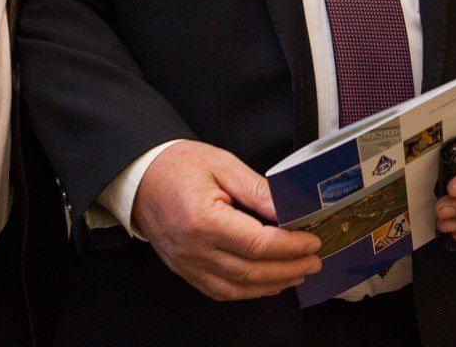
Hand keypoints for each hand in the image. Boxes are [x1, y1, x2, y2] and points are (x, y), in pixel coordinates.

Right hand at [131, 140, 320, 301]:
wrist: (140, 177)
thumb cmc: (179, 166)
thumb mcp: (223, 164)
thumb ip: (257, 190)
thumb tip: (288, 210)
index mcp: (203, 220)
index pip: (257, 243)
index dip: (289, 246)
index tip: (311, 240)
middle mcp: (193, 249)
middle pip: (251, 271)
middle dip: (288, 268)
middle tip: (314, 261)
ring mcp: (187, 264)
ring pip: (237, 287)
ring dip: (272, 284)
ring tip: (298, 273)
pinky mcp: (185, 270)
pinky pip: (220, 291)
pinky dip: (248, 290)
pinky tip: (267, 282)